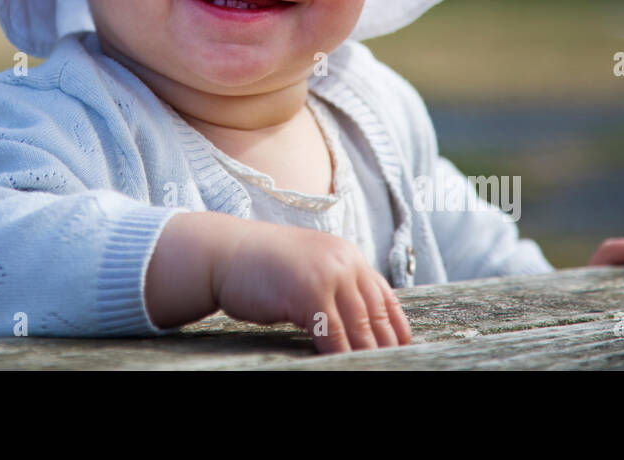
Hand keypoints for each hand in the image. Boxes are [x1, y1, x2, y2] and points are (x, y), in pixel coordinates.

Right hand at [213, 221, 410, 354]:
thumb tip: (357, 323)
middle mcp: (343, 261)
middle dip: (385, 348)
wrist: (221, 252)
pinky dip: (339, 357)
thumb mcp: (306, 267)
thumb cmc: (259, 266)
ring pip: (359, 328)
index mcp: (346, 254)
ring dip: (366, 356)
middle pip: (376, 315)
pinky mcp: (308, 294)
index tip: (402, 351)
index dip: (396, 328)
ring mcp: (327, 276)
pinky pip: (332, 337)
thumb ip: (333, 285)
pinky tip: (340, 367)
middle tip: (391, 368)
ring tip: (371, 371)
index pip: (384, 296)